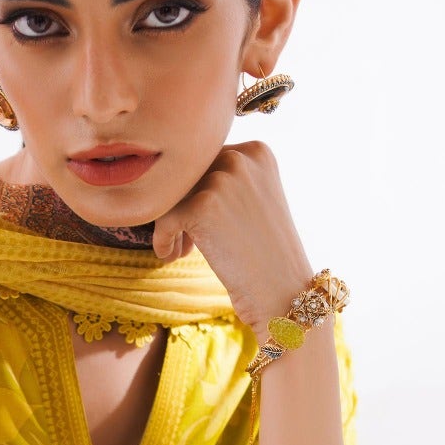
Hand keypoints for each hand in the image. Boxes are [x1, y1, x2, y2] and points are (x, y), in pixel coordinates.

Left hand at [151, 141, 312, 342]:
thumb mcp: (256, 200)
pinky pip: (163, 218)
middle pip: (186, 176)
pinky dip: (163, 240)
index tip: (202, 224)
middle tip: (187, 243)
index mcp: (256, 151)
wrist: (282, 292)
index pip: (205, 160)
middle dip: (182, 207)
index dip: (198, 193)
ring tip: (182, 251)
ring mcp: (222, 179)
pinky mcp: (203, 205)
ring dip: (171, 224)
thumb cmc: (266, 254)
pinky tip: (171, 256)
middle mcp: (240, 157)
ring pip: (172, 196)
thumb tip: (175, 174)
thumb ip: (226, 180)